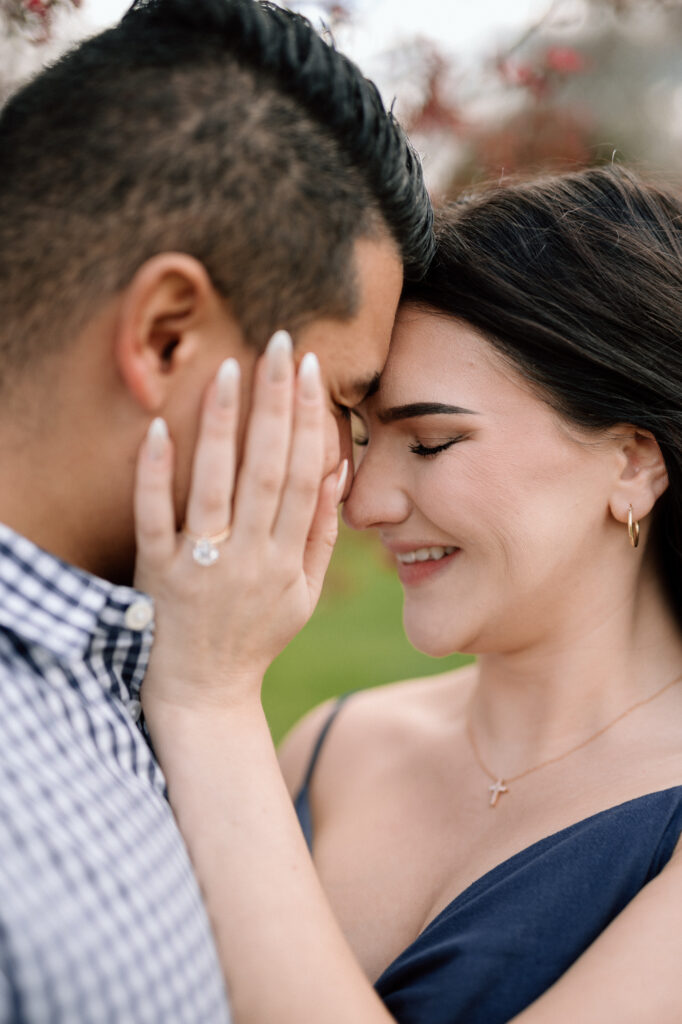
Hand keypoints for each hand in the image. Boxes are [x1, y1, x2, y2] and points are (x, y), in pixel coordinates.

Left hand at [134, 331, 346, 712]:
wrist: (204, 693)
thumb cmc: (256, 636)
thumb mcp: (303, 594)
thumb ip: (321, 534)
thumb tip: (334, 471)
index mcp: (288, 560)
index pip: (304, 478)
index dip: (310, 421)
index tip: (312, 372)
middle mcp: (249, 558)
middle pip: (267, 470)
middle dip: (276, 404)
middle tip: (281, 345)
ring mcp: (201, 565)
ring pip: (215, 486)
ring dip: (224, 425)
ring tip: (231, 369)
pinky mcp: (157, 573)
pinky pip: (154, 518)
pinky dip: (156, 474)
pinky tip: (160, 428)